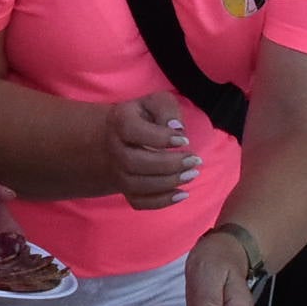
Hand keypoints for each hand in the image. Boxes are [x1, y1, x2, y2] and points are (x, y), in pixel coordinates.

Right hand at [105, 91, 201, 208]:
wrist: (112, 139)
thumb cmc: (140, 118)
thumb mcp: (153, 103)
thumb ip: (166, 108)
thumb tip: (176, 128)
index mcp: (119, 122)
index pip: (133, 131)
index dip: (160, 138)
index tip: (184, 140)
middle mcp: (114, 149)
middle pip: (134, 162)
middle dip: (169, 164)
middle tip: (194, 160)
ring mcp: (117, 172)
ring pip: (137, 185)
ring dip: (168, 183)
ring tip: (192, 174)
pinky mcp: (124, 189)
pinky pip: (139, 202)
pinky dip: (161, 201)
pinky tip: (181, 194)